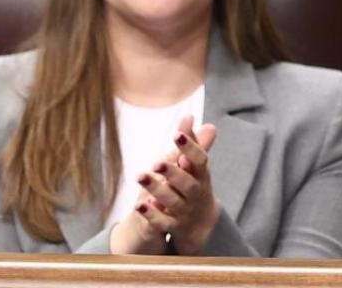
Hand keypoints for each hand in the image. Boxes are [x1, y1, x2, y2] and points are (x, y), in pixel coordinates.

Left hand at [110, 115, 219, 254]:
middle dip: (173, 173)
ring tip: (140, 176)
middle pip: (187, 183)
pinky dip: (152, 215)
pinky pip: (162, 222)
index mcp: (202, 175)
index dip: (190, 148)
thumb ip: (191, 142)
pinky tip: (139, 204)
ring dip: (157, 190)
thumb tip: (189, 115)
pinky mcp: (173, 226)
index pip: (200, 160)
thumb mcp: (196, 165)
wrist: (201, 223)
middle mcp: (196, 193)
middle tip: (157, 162)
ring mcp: (185, 210)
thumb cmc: (195, 184)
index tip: (177, 134)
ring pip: (172, 201)